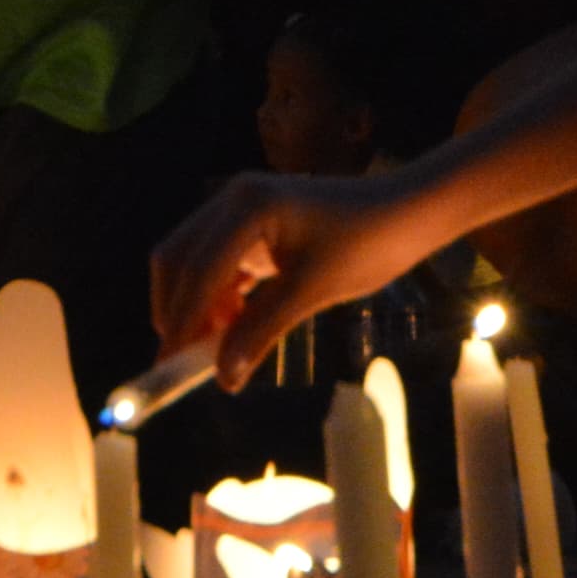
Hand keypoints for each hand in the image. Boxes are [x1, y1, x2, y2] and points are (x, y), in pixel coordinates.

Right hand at [151, 168, 441, 385]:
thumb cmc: (368, 244)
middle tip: (181, 364)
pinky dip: (216, 297)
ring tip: (210, 351)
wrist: (405, 213)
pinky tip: (230, 328)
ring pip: (192, 262)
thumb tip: (223, 378)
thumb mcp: (312, 292)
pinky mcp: (251, 224)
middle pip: (178, 259)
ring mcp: (240, 208)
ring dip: (195, 306)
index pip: (197, 269)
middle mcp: (233, 199)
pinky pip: (216, 263)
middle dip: (176, 312)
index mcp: (248, 206)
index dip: (181, 321)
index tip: (170, 368)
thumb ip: (261, 331)